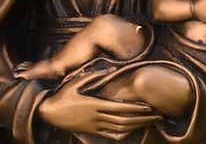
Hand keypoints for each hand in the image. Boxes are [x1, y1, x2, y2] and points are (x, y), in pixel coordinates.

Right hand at [38, 69, 161, 140]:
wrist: (48, 112)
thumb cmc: (62, 94)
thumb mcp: (76, 81)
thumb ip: (94, 75)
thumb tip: (111, 68)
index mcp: (94, 104)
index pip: (120, 108)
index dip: (135, 108)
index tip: (149, 106)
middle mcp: (96, 117)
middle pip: (124, 121)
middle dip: (142, 119)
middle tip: (157, 116)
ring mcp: (94, 126)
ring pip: (120, 130)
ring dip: (136, 127)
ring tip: (149, 123)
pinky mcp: (91, 131)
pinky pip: (111, 136)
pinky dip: (124, 134)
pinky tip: (132, 131)